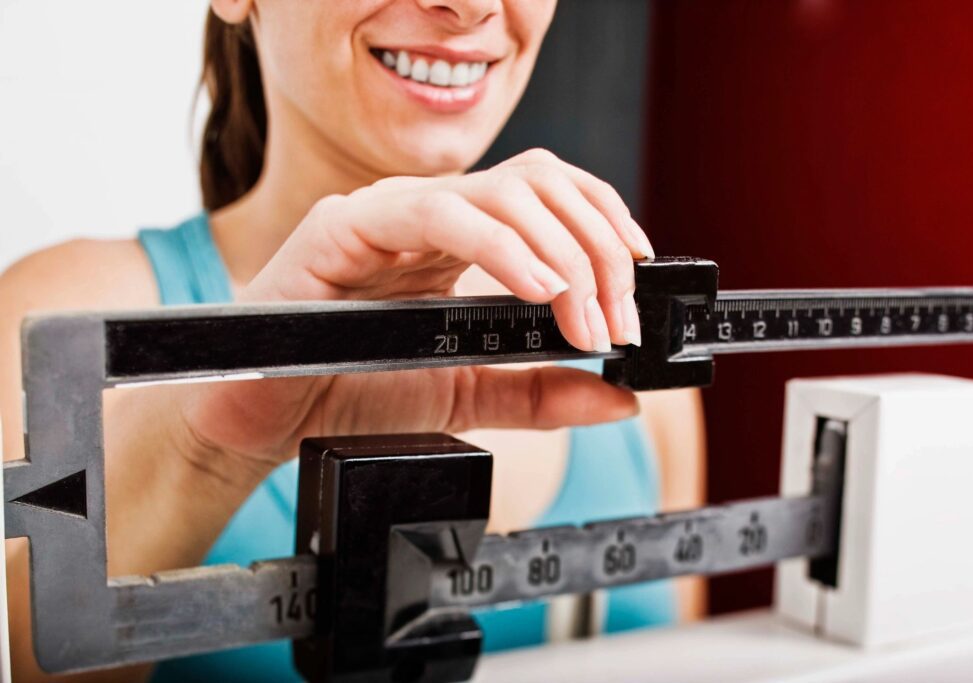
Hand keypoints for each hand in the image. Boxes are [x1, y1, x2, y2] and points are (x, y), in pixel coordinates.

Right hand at [182, 149, 654, 475]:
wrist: (260, 420)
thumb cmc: (348, 392)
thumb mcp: (466, 395)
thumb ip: (538, 393)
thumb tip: (618, 398)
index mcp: (460, 241)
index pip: (549, 197)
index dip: (604, 223)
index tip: (638, 281)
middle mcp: (429, 216)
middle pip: (537, 185)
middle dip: (595, 245)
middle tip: (617, 315)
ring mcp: (385, 214)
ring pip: (497, 190)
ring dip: (559, 250)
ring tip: (583, 314)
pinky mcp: (342, 229)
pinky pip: (431, 213)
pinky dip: (496, 247)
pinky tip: (535, 292)